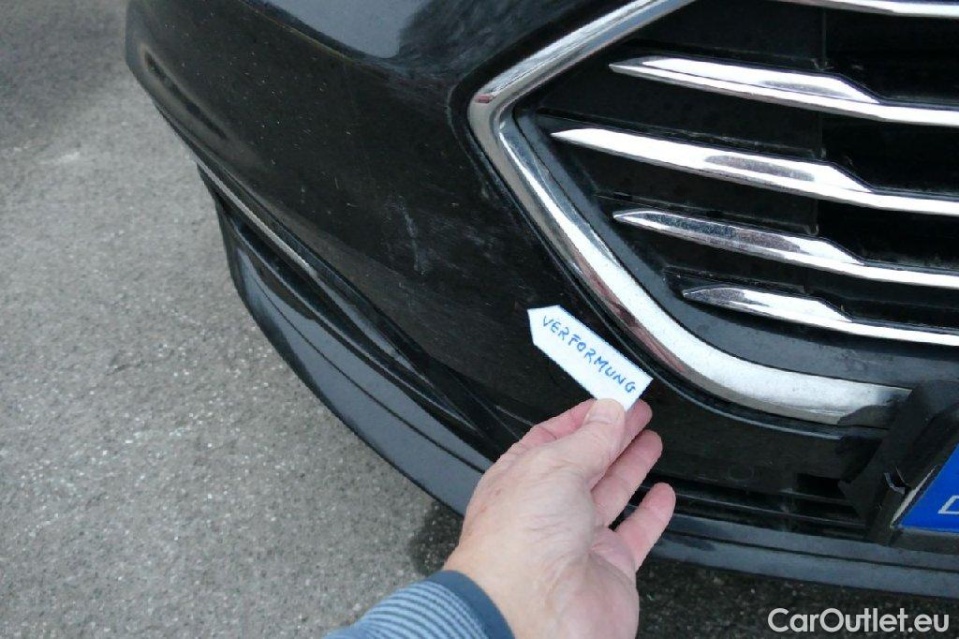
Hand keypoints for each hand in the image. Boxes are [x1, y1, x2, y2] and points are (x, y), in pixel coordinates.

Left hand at [444, 398, 674, 638]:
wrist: (530, 613)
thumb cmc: (517, 543)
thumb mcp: (553, 467)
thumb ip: (588, 438)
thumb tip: (608, 411)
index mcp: (522, 478)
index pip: (554, 436)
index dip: (584, 415)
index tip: (610, 396)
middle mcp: (547, 509)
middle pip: (586, 461)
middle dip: (612, 434)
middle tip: (637, 410)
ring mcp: (578, 540)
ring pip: (611, 493)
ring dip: (631, 465)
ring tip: (649, 440)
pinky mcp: (609, 568)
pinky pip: (635, 533)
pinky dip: (653, 513)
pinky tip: (663, 494)